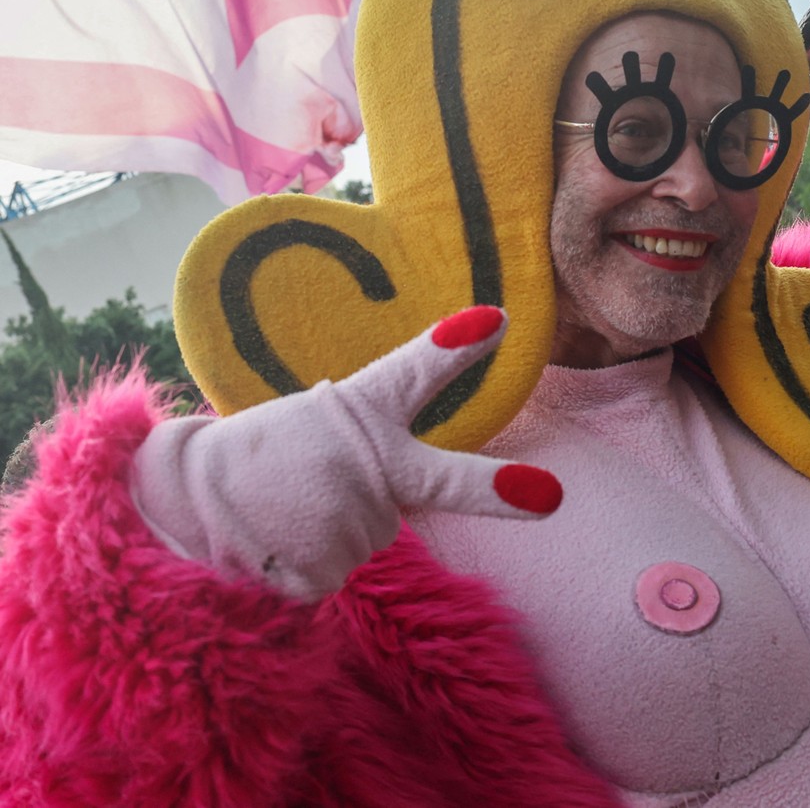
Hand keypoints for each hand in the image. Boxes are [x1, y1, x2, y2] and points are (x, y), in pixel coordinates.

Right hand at [132, 306, 560, 601]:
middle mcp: (360, 463)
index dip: (454, 351)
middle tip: (551, 498)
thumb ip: (379, 443)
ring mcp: (341, 515)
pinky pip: (335, 573)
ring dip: (334, 532)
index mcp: (360, 413)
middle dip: (498, 490)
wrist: (175, 495)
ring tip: (285, 511)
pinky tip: (273, 542)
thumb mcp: (320, 426)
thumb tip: (399, 489)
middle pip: (444, 485)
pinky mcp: (317, 566)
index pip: (414, 375)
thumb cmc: (264, 456)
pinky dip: (307, 565)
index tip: (498, 321)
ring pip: (373, 538)